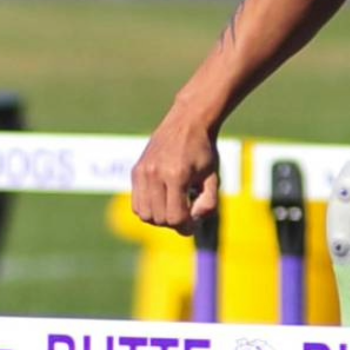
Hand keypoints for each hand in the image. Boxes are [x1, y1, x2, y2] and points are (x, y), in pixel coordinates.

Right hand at [131, 114, 220, 235]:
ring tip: (173, 208)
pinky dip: (148, 209)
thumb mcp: (213, 178)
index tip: (195, 223)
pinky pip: (136, 203)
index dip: (187, 227)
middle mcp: (155, 175)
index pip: (175, 217)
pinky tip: (162, 200)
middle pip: (158, 219)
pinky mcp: (136, 171)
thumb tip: (193, 221)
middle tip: (186, 215)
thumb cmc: (204, 151)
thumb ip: (208, 203)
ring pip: (143, 214)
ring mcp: (142, 173)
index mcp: (176, 176)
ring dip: (159, 218)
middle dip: (174, 223)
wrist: (187, 123)